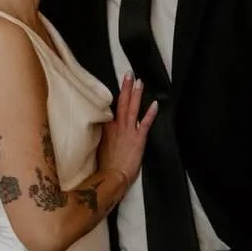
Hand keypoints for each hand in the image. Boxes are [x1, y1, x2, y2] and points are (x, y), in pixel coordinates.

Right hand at [98, 75, 157, 191]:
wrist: (111, 176)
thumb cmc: (103, 166)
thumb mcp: (96, 147)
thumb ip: (98, 135)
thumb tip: (96, 128)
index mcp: (105, 128)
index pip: (109, 108)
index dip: (112, 97)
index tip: (113, 87)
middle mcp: (116, 126)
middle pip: (121, 103)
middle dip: (125, 87)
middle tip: (128, 74)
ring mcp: (128, 131)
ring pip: (132, 108)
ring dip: (136, 94)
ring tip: (139, 82)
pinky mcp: (138, 138)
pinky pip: (145, 123)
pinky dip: (150, 113)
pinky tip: (155, 104)